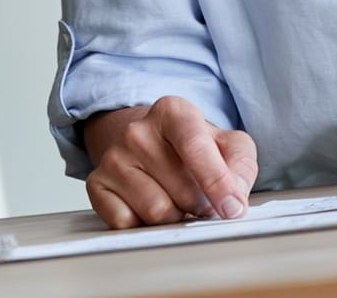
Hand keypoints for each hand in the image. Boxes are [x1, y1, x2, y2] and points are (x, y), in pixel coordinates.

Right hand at [79, 96, 257, 228]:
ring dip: (176, 216)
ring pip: (156, 211)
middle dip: (201, 204)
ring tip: (179, 201)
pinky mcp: (96, 184)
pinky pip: (128, 223)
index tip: (232, 209)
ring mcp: (113, 158)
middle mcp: (137, 131)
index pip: (195, 147)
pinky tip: (151, 205)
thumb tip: (234, 197)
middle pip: (181, 190)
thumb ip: (240, 165)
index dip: (217, 182)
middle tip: (202, 198)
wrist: (149, 143)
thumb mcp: (228, 143)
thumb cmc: (195, 147)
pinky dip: (146, 224)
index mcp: (173, 112)